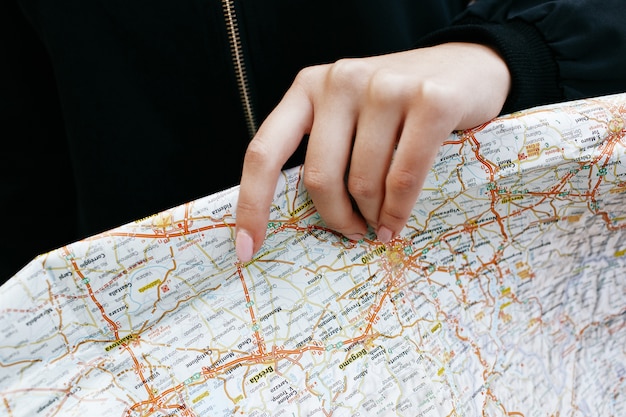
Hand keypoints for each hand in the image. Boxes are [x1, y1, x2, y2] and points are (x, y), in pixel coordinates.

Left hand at [235, 42, 509, 262]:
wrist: (468, 65)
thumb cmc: (400, 106)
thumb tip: (307, 218)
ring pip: (363, 183)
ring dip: (372, 218)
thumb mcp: (350, 117)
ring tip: (382, 226)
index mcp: (308, 88)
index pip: (264, 152)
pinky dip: (399, 211)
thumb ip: (326, 151)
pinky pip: (403, 177)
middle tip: (353, 234)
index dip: (252, 205)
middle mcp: (340, 81)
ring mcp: (385, 87)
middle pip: (320, 177)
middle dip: (336, 218)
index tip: (246, 249)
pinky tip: (396, 223)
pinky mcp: (429, 100)